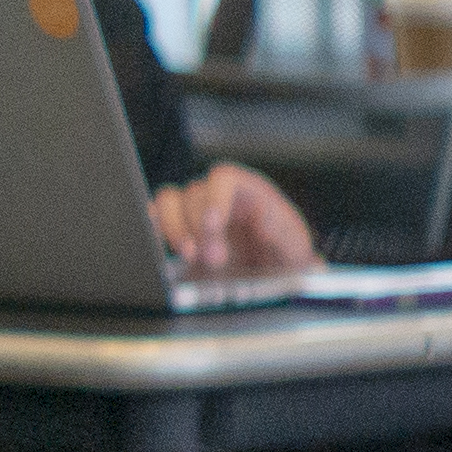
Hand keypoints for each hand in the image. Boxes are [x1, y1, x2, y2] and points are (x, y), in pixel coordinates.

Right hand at [152, 164, 318, 274]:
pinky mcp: (179, 230)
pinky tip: (167, 249)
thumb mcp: (294, 242)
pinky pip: (157, 220)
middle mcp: (216, 194)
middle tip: (214, 258)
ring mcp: (193, 210)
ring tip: (190, 256)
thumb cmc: (284, 252)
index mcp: (246, 188)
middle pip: (194, 196)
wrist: (272, 274)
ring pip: (168, 204)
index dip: (214, 197)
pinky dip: (157, 231)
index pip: (222, 178)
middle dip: (200, 228)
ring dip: (174, 230)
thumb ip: (281, 230)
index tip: (214, 222)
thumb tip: (263, 221)